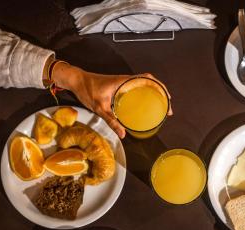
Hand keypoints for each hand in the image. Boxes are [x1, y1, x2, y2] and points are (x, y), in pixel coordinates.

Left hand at [52, 62, 172, 137]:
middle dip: (161, 92)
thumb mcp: (99, 107)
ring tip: (160, 106)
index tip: (167, 99)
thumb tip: (123, 134)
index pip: (148, 79)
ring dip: (154, 92)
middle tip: (167, 107)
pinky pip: (136, 88)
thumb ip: (111, 121)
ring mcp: (123, 82)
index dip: (160, 88)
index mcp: (124, 81)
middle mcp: (126, 80)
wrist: (76, 80)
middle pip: (150, 81)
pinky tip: (144, 105)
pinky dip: (145, 94)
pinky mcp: (120, 86)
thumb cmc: (87, 90)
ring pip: (144, 84)